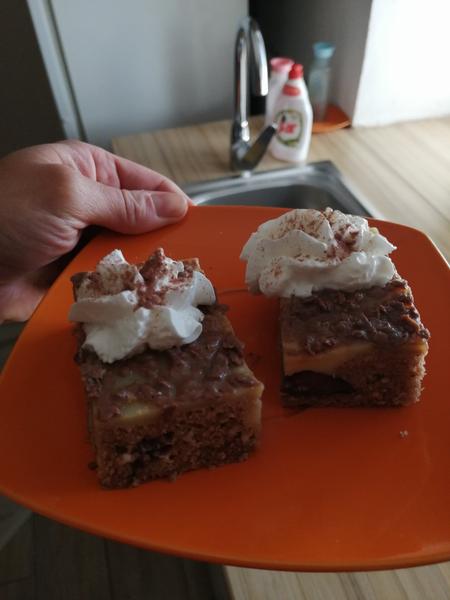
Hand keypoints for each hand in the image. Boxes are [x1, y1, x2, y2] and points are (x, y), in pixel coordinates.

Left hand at [0, 140, 188, 321]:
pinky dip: (127, 290)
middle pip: (144, 221)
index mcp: (89, 171)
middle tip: (189, 262)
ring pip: (131, 254)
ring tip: (171, 284)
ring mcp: (85, 243)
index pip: (146, 182)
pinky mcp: (79, 276)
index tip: (200, 226)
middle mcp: (91, 206)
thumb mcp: (67, 195)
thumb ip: (124, 203)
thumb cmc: (1, 214)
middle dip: (163, 240)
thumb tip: (174, 206)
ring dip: (146, 268)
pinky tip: (144, 299)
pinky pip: (113, 281)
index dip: (174, 202)